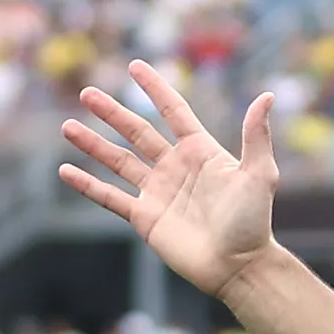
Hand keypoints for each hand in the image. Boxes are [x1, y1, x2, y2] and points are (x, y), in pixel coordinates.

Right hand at [60, 60, 278, 295]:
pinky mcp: (145, 217)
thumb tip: (266, 97)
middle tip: (87, 93)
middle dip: (111, 112)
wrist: (238, 267)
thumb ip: (256, 136)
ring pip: (118, 161)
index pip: (172, 111)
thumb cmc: (253, 221)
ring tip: (67, 127)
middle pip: (137, 132)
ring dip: (93, 144)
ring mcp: (157, 192)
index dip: (154, 89)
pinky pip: (110, 198)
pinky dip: (88, 185)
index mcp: (200, 151)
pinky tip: (66, 171)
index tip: (135, 67)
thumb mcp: (259, 174)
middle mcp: (175, 167)